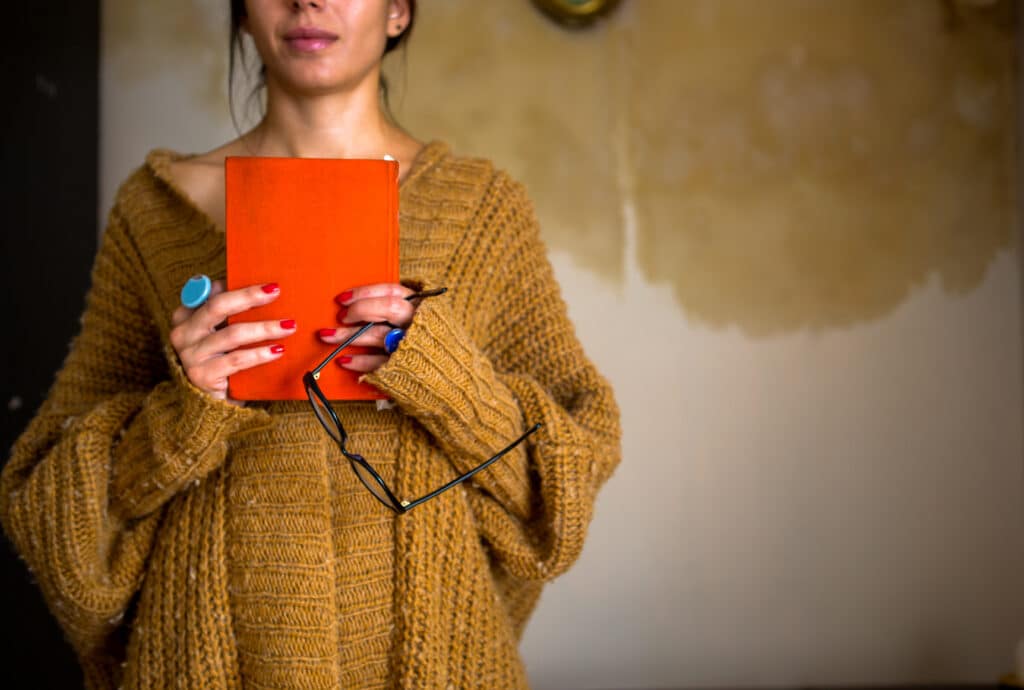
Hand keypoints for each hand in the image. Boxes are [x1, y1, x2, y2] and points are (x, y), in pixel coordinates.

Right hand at [169, 280, 295, 404]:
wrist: (210, 403)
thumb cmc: (221, 362)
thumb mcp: (223, 334)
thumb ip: (231, 313)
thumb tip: (264, 291)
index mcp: (185, 316)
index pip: (212, 294)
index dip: (237, 287)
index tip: (267, 284)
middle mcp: (183, 333)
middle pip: (218, 306)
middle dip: (249, 297)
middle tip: (275, 292)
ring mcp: (190, 355)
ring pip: (232, 334)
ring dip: (264, 328)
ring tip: (288, 326)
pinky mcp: (202, 375)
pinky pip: (236, 360)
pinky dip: (259, 354)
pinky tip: (278, 350)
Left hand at [318, 283, 418, 373]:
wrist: (439, 370)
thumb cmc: (421, 337)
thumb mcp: (412, 315)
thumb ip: (389, 307)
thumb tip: (351, 303)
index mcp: (418, 304)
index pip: (391, 291)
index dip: (365, 293)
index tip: (342, 299)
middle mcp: (416, 321)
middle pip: (389, 308)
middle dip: (360, 310)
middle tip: (341, 316)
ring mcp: (411, 344)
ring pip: (379, 334)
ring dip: (350, 335)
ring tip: (329, 336)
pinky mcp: (405, 366)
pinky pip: (380, 362)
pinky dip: (360, 361)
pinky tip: (344, 360)